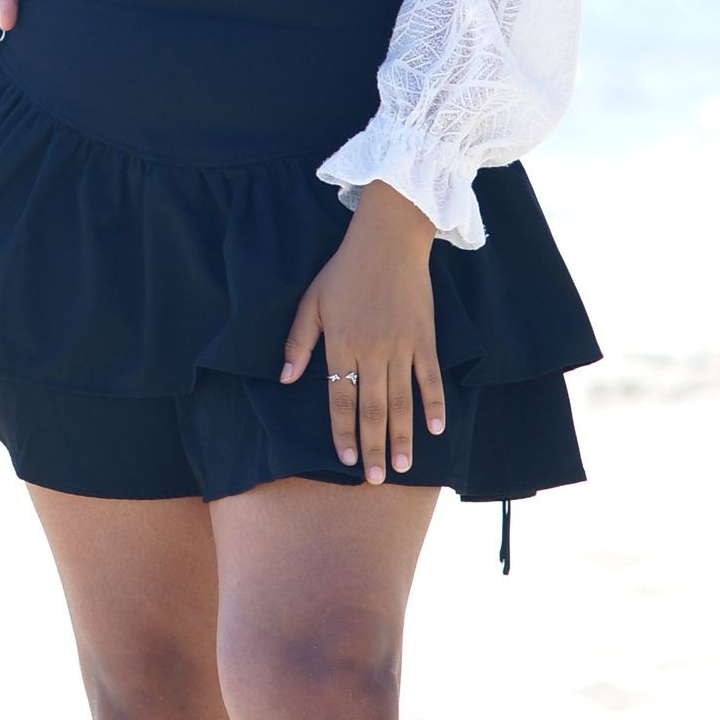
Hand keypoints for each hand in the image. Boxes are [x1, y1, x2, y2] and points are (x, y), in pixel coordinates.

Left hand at [279, 180, 444, 480]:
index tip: (345, 460)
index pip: (340, 399)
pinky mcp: (425, 338)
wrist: (388, 240)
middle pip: (372, 408)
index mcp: (341, 344)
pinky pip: (430, 378)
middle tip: (374, 479)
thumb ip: (298, 342)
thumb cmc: (344, 270)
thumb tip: (284, 378)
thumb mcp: (311, 301)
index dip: (343, 431)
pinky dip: (434, 404)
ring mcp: (402, 346)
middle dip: (372, 446)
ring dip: (401, 435)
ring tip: (401, 466)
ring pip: (401, 400)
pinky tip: (435, 430)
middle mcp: (372, 351)